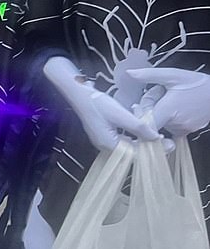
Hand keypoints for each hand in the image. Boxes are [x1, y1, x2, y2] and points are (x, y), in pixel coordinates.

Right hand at [43, 56, 159, 150]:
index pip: (136, 154)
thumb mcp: (121, 115)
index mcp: (110, 145)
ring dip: (142, 139)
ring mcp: (104, 140)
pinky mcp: (104, 133)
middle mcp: (106, 146)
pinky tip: (141, 126)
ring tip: (157, 133)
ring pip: (129, 145)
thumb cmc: (98, 104)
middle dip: (149, 145)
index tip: (169, 145)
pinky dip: (133, 134)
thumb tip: (157, 138)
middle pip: (133, 151)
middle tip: (166, 140)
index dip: (153, 150)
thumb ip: (139, 128)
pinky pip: (123, 138)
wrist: (78, 93)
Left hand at [127, 67, 209, 136]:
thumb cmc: (197, 83)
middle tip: (159, 94)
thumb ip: (149, 75)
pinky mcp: (189, 132)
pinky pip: (171, 128)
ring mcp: (183, 129)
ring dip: (160, 112)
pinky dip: (169, 119)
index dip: (139, 114)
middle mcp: (175, 124)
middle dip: (150, 108)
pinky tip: (175, 107)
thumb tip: (129, 73)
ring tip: (170, 99)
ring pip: (162, 124)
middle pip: (152, 121)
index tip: (138, 105)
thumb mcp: (172, 75)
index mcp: (168, 111)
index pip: (145, 122)